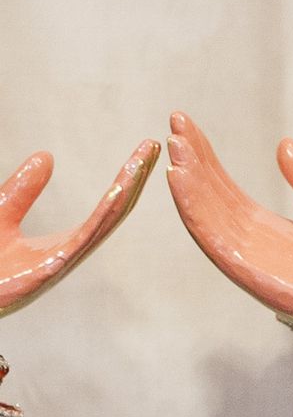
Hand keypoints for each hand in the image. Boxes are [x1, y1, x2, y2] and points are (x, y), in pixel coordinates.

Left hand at [0, 144, 159, 314]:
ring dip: (125, 192)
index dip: (126, 179)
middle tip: (154, 145)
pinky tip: (116, 195)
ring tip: (141, 163)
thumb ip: (24, 190)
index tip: (144, 150)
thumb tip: (46, 156)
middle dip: (135, 179)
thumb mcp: (3, 213)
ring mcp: (62, 264)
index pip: (106, 207)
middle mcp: (71, 254)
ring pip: (104, 224)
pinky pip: (81, 241)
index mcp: (66, 243)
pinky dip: (102, 217)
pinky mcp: (46, 272)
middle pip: (114, 212)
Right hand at [164, 113, 292, 342]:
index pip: (226, 188)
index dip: (206, 158)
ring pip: (206, 216)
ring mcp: (248, 259)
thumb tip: (284, 145)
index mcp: (268, 229)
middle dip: (192, 162)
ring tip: (175, 147)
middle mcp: (251, 243)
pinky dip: (194, 210)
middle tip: (175, 124)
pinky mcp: (249, 273)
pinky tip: (181, 182)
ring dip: (188, 182)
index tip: (187, 125)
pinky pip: (213, 239)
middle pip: (210, 197)